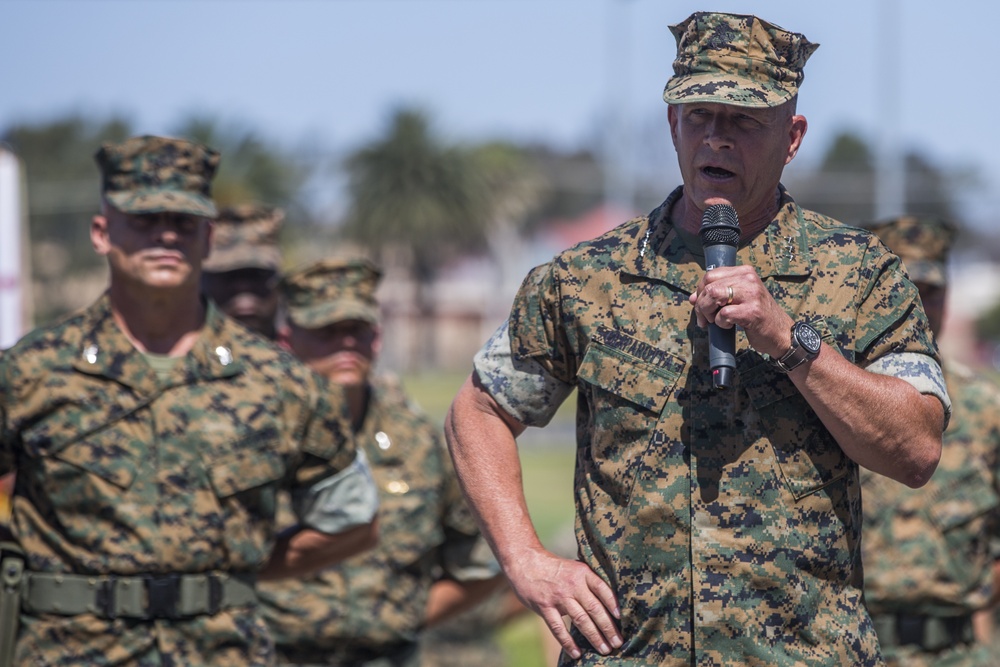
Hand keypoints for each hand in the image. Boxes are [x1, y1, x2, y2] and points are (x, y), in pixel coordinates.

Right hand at [505, 548, 621, 659]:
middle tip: (618, 642)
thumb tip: (610, 602)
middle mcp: (572, 585)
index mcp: (582, 573)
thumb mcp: (574, 568)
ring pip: (580, 620)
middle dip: (608, 628)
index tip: (622, 618)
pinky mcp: (544, 607)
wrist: (525, 562)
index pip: (602, 589)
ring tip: (604, 649)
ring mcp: (558, 596)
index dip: (613, 603)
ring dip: (594, 636)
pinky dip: (568, 642)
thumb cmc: (554, 568)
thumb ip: (588, 582)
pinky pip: (558, 628)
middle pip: (594, 608)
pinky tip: (577, 653)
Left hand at [688, 265, 793, 358]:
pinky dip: (720, 323)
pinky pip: (723, 314)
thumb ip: (717, 295)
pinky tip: (728, 325)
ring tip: (715, 321)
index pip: (710, 275)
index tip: (700, 304)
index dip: (700, 291)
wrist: (780, 333)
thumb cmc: (757, 316)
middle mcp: (748, 279)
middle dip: (701, 304)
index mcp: (744, 272)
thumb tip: (692, 298)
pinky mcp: (752, 311)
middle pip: (709, 285)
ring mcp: (751, 294)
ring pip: (713, 296)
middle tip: (704, 318)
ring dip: (707, 312)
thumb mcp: (738, 299)